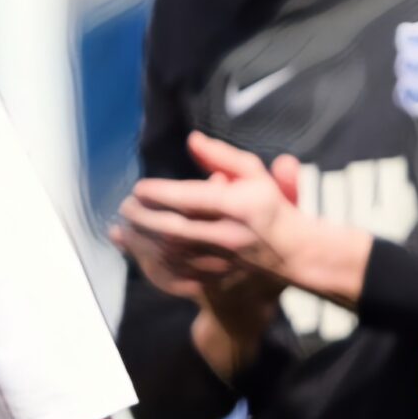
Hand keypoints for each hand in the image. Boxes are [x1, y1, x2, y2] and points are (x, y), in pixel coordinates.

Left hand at [113, 133, 338, 304]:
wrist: (294, 253)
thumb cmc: (270, 209)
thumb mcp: (254, 175)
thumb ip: (223, 156)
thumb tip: (192, 140)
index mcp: (239, 206)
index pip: (189, 198)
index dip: (157, 193)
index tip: (140, 188)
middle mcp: (229, 234)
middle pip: (173, 228)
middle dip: (142, 217)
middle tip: (125, 207)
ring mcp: (222, 260)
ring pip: (169, 253)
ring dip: (140, 241)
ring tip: (123, 228)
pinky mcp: (217, 278)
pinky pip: (176, 274)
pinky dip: (152, 263)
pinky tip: (139, 251)